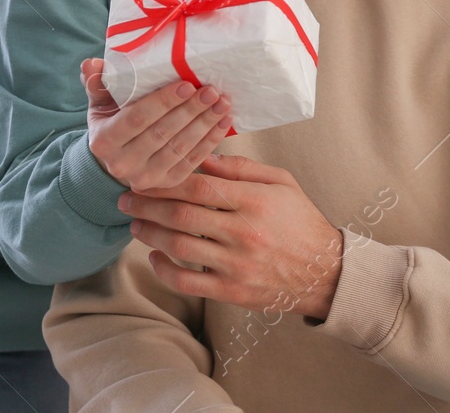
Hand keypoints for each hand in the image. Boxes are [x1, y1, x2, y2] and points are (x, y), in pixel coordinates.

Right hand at [79, 58, 232, 191]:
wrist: (114, 160)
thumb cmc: (111, 121)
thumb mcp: (99, 102)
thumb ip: (97, 83)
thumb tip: (91, 63)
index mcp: (104, 141)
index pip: (137, 119)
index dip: (163, 102)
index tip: (187, 85)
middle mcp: (122, 164)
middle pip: (162, 134)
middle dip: (190, 111)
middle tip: (211, 91)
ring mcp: (145, 178)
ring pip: (180, 148)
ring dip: (205, 125)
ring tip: (222, 103)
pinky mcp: (166, 184)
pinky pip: (192, 162)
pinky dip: (210, 141)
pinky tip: (223, 122)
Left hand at [118, 153, 343, 320]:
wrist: (323, 272)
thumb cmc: (300, 220)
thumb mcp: (280, 182)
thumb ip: (240, 168)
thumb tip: (202, 158)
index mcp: (253, 200)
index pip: (197, 187)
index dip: (164, 181)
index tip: (144, 177)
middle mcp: (242, 232)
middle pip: (181, 215)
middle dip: (147, 205)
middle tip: (125, 199)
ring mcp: (235, 264)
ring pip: (178, 246)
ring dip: (150, 233)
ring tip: (135, 224)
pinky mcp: (231, 291)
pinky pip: (187, 281)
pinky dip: (164, 269)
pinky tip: (155, 255)